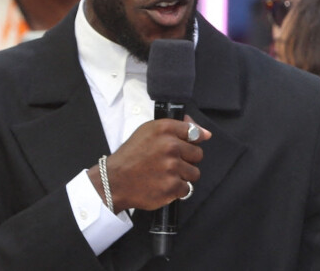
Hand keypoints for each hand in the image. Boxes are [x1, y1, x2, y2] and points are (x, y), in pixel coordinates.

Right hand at [89, 115, 210, 212]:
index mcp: (163, 129)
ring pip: (194, 173)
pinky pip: (187, 188)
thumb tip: (204, 132)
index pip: (193, 131)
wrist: (115, 179)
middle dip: (187, 159)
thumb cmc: (131, 154)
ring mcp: (172, 167)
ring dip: (183, 175)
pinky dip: (176, 189)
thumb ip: (174, 129)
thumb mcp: (147, 132)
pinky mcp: (172, 186)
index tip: (191, 143)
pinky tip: (163, 184)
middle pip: (197, 154)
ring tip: (166, 174)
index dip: (194, 139)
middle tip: (170, 162)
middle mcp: (170, 145)